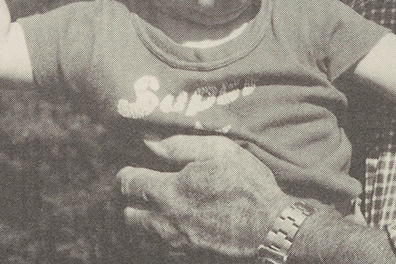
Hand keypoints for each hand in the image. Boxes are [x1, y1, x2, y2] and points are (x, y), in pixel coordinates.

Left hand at [117, 135, 291, 257]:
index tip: (131, 170)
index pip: (129, 184)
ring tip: (157, 210)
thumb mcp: (218, 151)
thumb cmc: (246, 184)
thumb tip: (150, 143)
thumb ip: (180, 146)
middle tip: (143, 191)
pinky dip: (161, 237)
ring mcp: (176, 243)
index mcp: (169, 192)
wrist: (269, 227)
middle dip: (132, 202)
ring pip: (142, 235)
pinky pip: (162, 248)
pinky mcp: (188, 255)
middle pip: (129, 216)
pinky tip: (176, 225)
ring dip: (144, 221)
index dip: (127, 174)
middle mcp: (165, 222)